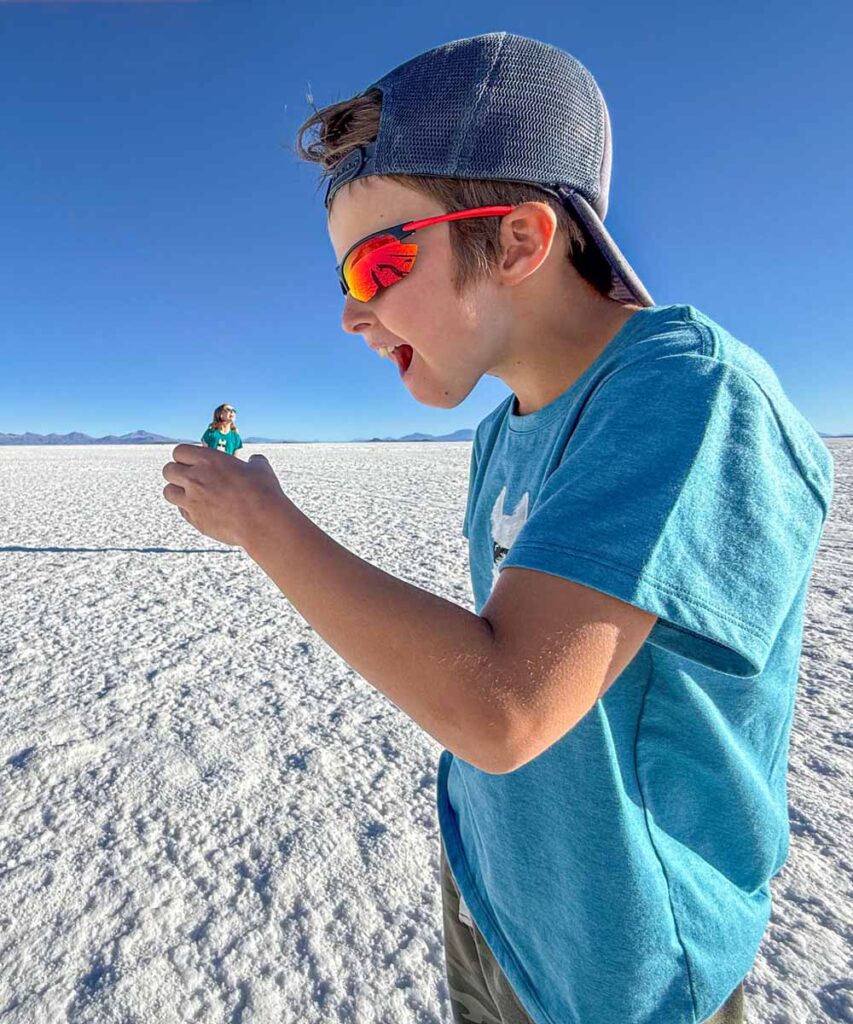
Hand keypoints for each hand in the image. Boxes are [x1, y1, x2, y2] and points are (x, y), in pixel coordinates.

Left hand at [162, 445, 287, 547]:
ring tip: (190, 494)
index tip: (192, 461)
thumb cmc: (264, 493)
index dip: (185, 456)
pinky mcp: (195, 520)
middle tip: (188, 477)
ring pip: (168, 492)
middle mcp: (195, 478)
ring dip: (177, 491)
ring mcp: (192, 501)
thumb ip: (252, 461)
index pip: (179, 451)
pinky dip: (188, 509)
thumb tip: (255, 460)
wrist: (262, 522)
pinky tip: (202, 509)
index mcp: (209, 460)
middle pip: (168, 470)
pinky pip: (182, 511)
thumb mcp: (260, 468)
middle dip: (176, 473)